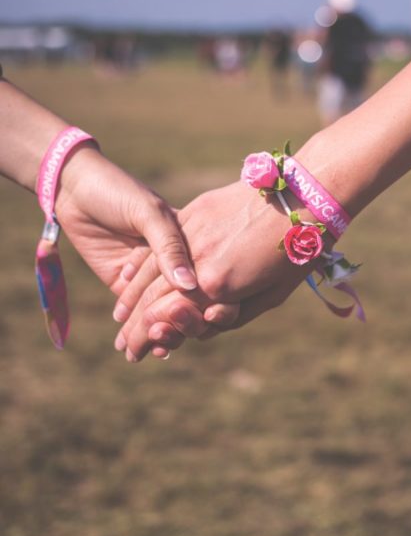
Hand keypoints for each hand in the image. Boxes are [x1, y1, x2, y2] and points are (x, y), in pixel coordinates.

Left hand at [54, 145, 208, 357]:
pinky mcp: (122, 285)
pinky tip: (153, 347)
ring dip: (166, 332)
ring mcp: (148, 275)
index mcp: (188, 240)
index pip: (205, 275)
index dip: (210, 298)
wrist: (73, 187)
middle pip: (185, 298)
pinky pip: (138, 312)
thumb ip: (169, 247)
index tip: (212, 318)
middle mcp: (172, 261)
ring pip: (163, 310)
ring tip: (163, 348)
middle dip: (186, 322)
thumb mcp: (148, 213)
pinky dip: (146, 331)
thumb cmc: (118, 191)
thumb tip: (189, 285)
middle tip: (182, 337)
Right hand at [112, 180, 322, 361]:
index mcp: (217, 285)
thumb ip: (233, 314)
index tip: (136, 354)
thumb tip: (204, 321)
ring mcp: (192, 232)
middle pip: (153, 299)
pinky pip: (161, 242)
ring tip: (120, 321)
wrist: (304, 196)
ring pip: (150, 270)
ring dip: (132, 299)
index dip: (148, 339)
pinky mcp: (195, 211)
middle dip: (135, 327)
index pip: (168, 318)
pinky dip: (143, 264)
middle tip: (124, 347)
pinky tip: (129, 278)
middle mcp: (197, 261)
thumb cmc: (297, 252)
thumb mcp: (271, 296)